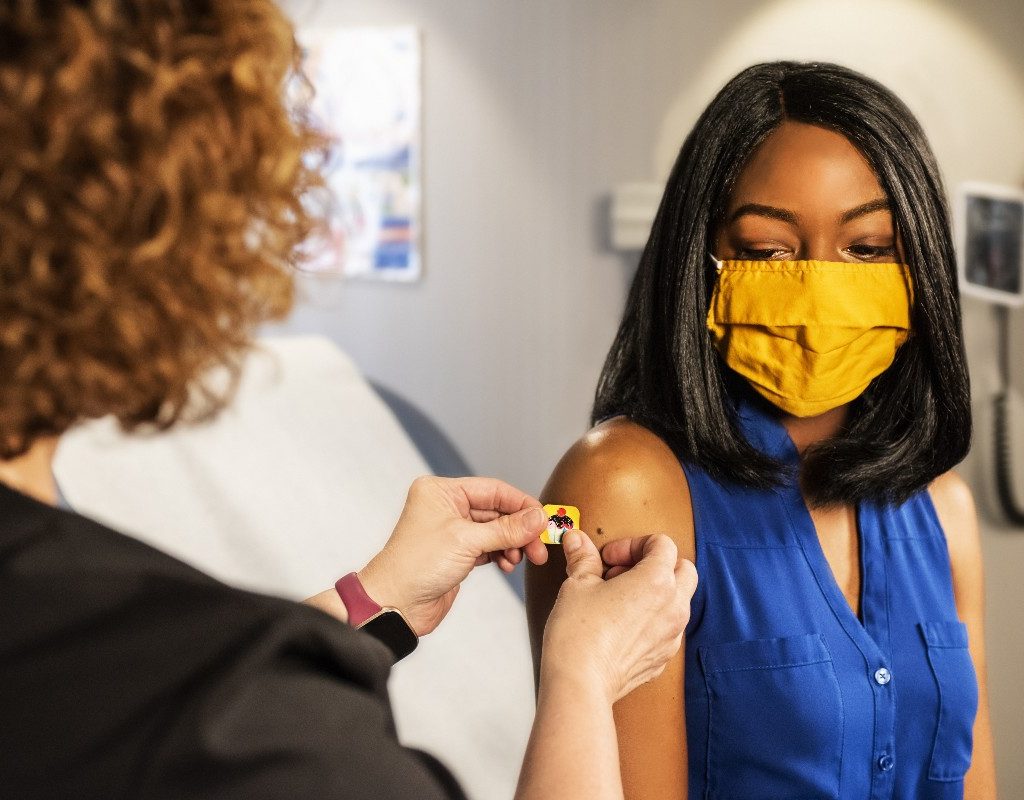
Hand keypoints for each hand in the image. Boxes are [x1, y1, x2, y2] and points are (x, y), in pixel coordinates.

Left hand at [357, 476, 549, 635]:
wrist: (395, 605)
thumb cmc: (416, 566)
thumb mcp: (467, 542)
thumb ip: (507, 529)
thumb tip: (539, 518)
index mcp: (442, 492)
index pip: (493, 490)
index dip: (521, 504)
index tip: (544, 519)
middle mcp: (446, 507)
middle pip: (497, 511)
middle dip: (520, 529)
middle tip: (539, 547)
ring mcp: (452, 531)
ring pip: (495, 530)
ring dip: (513, 544)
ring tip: (523, 558)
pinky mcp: (457, 553)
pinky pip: (489, 547)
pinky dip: (501, 554)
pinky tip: (507, 564)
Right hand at [540, 531, 696, 703]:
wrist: (580, 683)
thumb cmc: (579, 633)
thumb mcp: (578, 584)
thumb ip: (584, 557)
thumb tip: (577, 540)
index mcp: (658, 581)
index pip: (662, 544)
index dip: (632, 544)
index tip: (609, 558)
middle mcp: (674, 607)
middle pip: (684, 569)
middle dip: (655, 564)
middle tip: (621, 573)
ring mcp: (672, 635)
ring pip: (679, 600)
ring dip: (656, 591)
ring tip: (619, 599)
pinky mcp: (663, 657)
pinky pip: (668, 628)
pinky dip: (652, 619)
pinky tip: (621, 625)